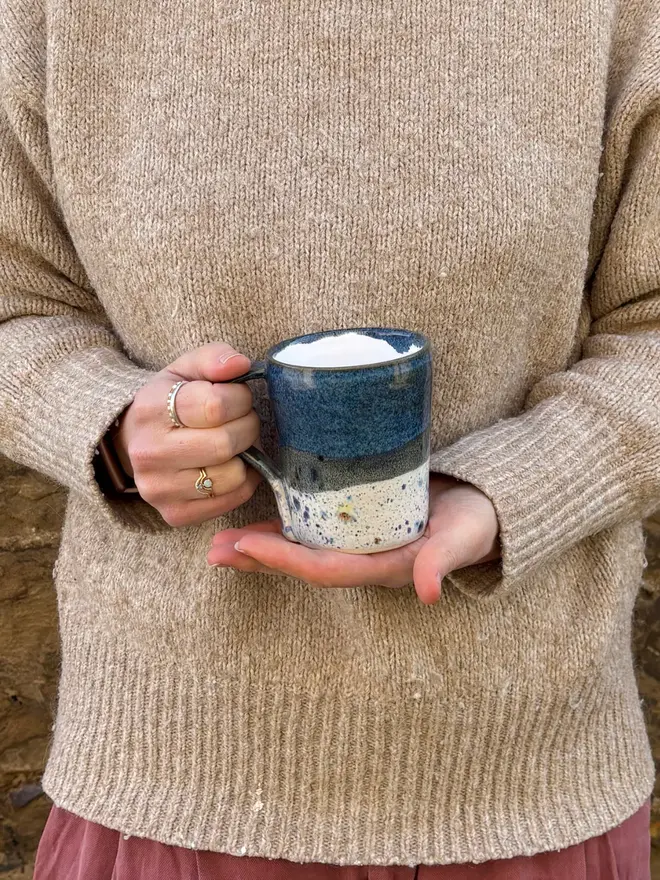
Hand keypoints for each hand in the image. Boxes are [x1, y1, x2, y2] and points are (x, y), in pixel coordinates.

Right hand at [113, 342, 261, 526]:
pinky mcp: (175, 514)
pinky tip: (231, 465)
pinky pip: (232, 499)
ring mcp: (159, 488)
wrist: (133, 443)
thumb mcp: (184, 370)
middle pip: (226, 443)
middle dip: (247, 427)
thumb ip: (213, 358)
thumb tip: (240, 364)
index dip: (240, 399)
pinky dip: (243, 481)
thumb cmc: (168, 402)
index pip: (216, 405)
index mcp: (151, 409)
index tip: (239, 398)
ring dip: (246, 457)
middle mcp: (150, 453)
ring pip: (231, 476)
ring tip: (234, 443)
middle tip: (243, 420)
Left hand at [207, 474, 499, 602]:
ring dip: (261, 548)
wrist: (485, 510)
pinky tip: (257, 521)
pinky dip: (283, 529)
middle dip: (257, 559)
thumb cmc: (475, 523)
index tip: (245, 545)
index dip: (283, 560)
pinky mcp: (359, 527)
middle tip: (213, 551)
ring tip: (220, 542)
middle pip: (301, 565)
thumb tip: (429, 593)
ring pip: (301, 551)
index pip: (323, 569)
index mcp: (383, 568)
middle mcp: (364, 561)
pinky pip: (314, 533)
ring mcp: (359, 546)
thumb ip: (444, 560)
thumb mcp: (463, 537)